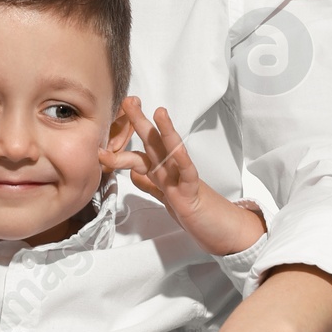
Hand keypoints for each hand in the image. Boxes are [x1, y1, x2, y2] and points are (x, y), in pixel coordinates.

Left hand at [100, 98, 265, 258]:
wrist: (223, 230)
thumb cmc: (197, 213)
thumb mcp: (167, 198)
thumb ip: (151, 185)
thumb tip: (134, 175)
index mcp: (161, 174)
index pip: (139, 152)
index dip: (122, 141)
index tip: (108, 124)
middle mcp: (170, 172)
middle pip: (152, 143)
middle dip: (139, 122)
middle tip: (129, 100)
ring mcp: (181, 180)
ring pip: (171, 153)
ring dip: (165, 132)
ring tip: (159, 112)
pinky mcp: (193, 193)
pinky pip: (188, 174)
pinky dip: (182, 161)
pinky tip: (177, 148)